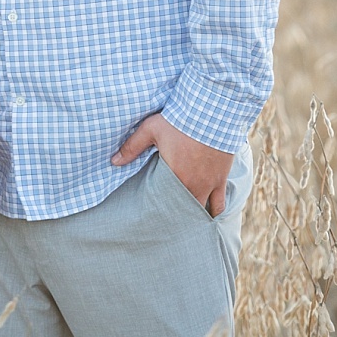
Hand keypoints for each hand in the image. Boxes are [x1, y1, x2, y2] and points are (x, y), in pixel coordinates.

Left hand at [112, 111, 233, 215]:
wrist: (211, 113)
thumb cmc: (179, 121)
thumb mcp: (150, 130)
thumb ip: (131, 147)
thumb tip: (114, 161)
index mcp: (175, 176)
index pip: (165, 202)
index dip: (160, 211)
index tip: (153, 217)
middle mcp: (194, 185)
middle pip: (184, 210)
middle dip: (176, 216)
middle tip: (168, 223)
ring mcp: (210, 184)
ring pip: (203, 209)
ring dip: (194, 215)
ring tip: (187, 222)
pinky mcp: (222, 179)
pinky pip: (221, 202)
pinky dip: (216, 210)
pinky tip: (211, 216)